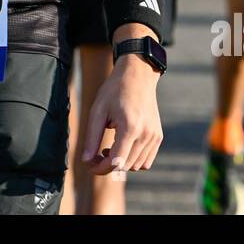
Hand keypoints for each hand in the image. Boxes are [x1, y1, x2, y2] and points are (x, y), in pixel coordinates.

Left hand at [83, 52, 162, 175]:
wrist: (137, 75)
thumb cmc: (115, 90)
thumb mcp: (98, 111)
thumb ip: (92, 137)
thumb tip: (86, 160)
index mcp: (130, 128)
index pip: (116, 162)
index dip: (100, 168)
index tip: (89, 165)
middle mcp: (146, 134)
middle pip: (126, 166)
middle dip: (108, 166)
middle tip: (95, 156)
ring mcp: (154, 136)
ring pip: (137, 166)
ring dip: (121, 164)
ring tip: (109, 149)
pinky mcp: (158, 136)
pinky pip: (146, 161)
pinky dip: (133, 160)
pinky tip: (122, 147)